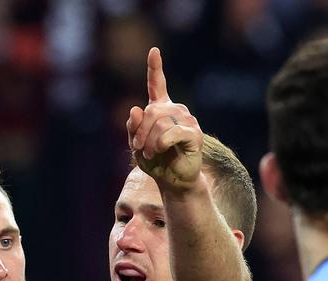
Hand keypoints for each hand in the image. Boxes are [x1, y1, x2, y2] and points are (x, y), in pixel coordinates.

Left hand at [126, 47, 202, 193]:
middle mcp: (176, 110)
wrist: (172, 180)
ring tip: (150, 153)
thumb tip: (135, 109)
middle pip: (151, 111)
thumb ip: (133, 127)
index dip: (155, 67)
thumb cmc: (155, 161)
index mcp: (162, 108)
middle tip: (139, 149)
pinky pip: (171, 132)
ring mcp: (187, 120)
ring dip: (149, 141)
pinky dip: (161, 144)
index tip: (154, 51)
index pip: (157, 84)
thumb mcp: (136, 144)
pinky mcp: (194, 133)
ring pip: (160, 123)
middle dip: (140, 132)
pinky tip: (161, 150)